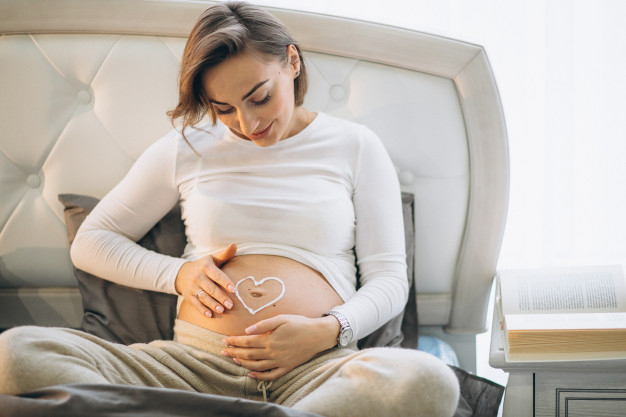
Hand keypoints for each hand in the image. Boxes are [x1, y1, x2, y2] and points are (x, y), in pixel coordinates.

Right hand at [175, 243, 237, 316]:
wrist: (182, 273)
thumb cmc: (204, 265)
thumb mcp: (213, 258)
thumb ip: (225, 254)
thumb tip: (234, 245)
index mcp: (206, 267)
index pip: (216, 275)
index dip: (225, 282)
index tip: (234, 289)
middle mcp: (198, 277)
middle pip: (211, 288)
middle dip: (221, 297)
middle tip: (231, 305)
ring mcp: (192, 287)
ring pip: (203, 297)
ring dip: (213, 304)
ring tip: (222, 310)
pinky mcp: (188, 296)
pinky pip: (195, 304)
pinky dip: (202, 310)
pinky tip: (210, 315)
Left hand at [221, 314, 339, 380]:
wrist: (318, 335)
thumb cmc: (300, 323)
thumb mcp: (282, 318)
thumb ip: (264, 325)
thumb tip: (247, 330)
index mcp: (270, 340)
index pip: (247, 342)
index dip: (234, 342)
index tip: (225, 340)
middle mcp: (273, 353)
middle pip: (248, 355)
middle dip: (234, 353)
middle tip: (223, 351)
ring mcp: (280, 362)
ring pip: (256, 366)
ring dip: (243, 364)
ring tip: (234, 360)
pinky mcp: (286, 367)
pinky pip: (270, 375)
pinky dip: (259, 376)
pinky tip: (251, 374)